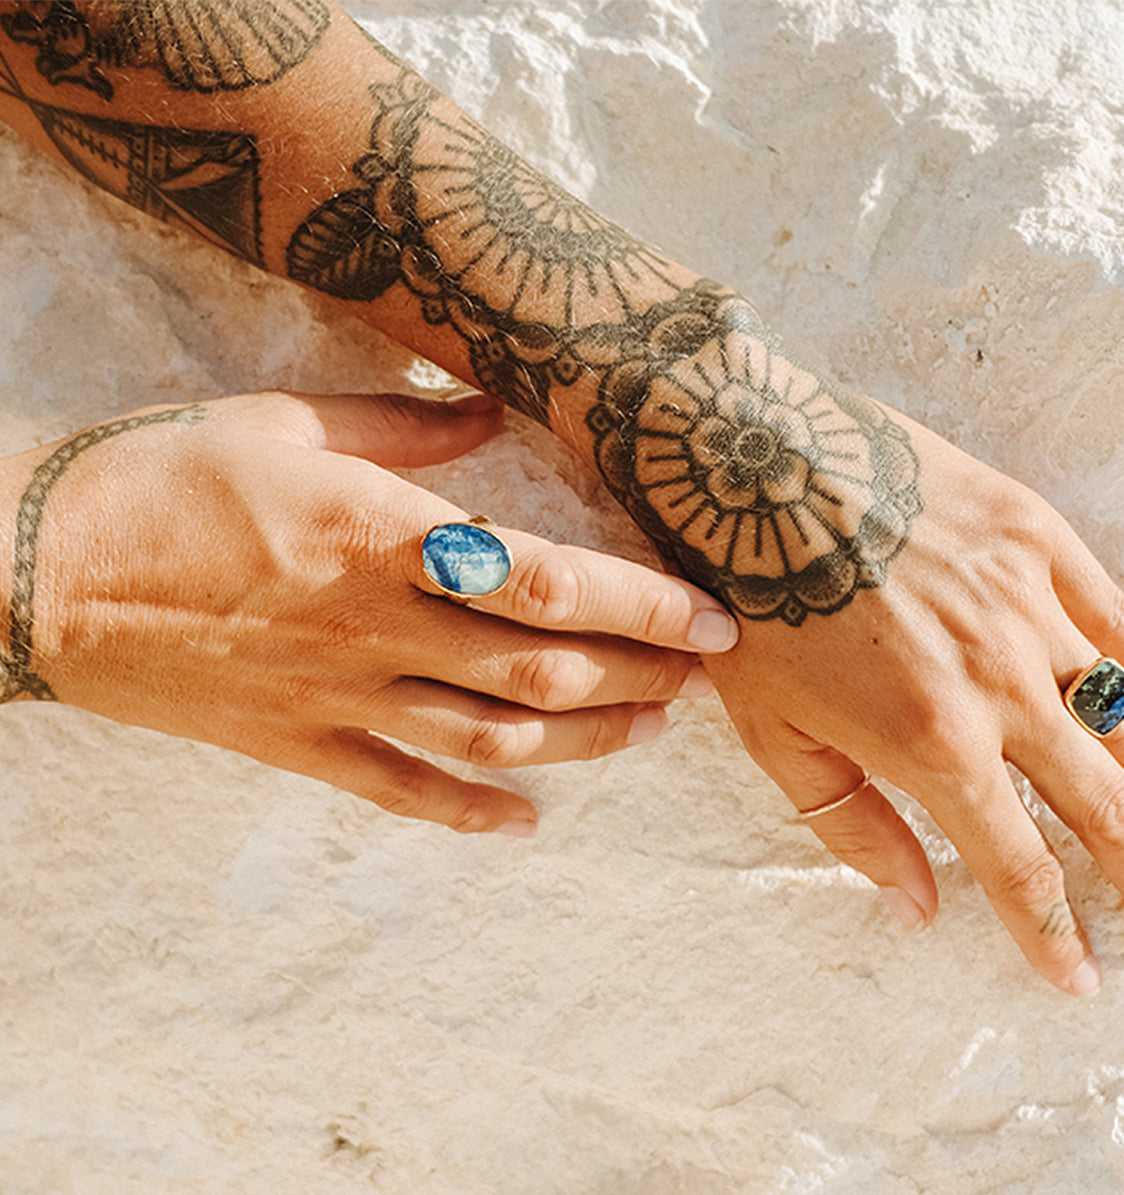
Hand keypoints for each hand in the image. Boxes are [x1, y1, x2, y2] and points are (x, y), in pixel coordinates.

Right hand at [2, 389, 737, 834]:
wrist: (43, 571)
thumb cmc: (166, 478)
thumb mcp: (286, 420)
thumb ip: (404, 424)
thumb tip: (492, 411)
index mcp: (382, 536)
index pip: (548, 579)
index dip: (643, 605)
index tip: (713, 619)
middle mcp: (377, 628)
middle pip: (541, 668)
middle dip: (638, 676)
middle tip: (699, 678)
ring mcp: (340, 698)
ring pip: (491, 736)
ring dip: (584, 741)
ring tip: (647, 732)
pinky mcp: (298, 745)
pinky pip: (399, 792)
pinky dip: (470, 812)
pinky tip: (526, 822)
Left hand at [705, 408, 1123, 995]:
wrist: (748, 471)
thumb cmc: (746, 607)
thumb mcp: (774, 734)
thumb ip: (853, 826)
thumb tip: (917, 906)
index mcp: (932, 743)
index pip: (1017, 863)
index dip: (1053, 931)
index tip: (1081, 976)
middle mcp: (1000, 684)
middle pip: (1104, 805)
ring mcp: (1028, 606)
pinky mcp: (1035, 539)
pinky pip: (1120, 616)